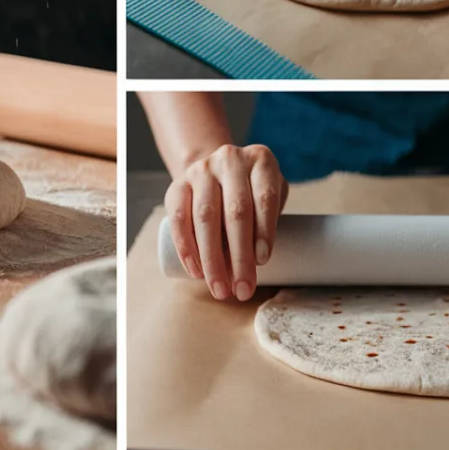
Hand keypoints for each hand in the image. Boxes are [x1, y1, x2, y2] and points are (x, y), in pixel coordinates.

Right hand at [164, 144, 288, 301]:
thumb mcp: (269, 193)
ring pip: (205, 217)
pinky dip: (186, 247)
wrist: (216, 170)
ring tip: (219, 288)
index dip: (264, 230)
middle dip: (239, 256)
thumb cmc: (252, 191)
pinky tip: (195, 271)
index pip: (265, 197)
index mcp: (260, 160)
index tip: (262, 262)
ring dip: (212, 259)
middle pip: (236, 211)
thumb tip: (260, 265)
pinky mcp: (177, 184)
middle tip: (242, 289)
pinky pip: (178, 218)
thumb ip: (271, 221)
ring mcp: (201, 170)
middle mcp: (230, 160)